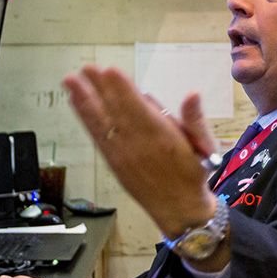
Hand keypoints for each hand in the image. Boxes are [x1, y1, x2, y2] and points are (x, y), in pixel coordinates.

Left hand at [63, 66, 217, 238]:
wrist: (180, 209)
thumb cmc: (194, 172)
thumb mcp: (205, 146)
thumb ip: (196, 119)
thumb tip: (192, 94)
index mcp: (163, 139)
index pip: (138, 109)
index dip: (122, 90)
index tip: (109, 71)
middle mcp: (138, 147)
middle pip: (115, 113)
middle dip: (99, 89)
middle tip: (86, 68)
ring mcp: (122, 155)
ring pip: (101, 123)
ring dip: (84, 101)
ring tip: (71, 80)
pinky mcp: (113, 162)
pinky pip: (96, 136)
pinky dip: (85, 118)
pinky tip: (76, 103)